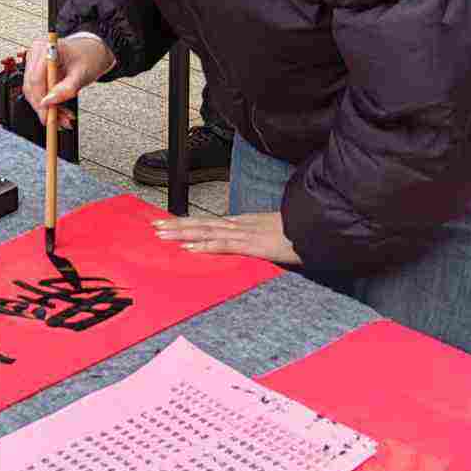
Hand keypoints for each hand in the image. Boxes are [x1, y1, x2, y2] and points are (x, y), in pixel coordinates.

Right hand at [22, 33, 113, 116]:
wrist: (93, 52)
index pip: (36, 79)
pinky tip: (58, 110)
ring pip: (33, 91)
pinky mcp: (36, 70)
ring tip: (62, 118)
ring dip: (46, 108)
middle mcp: (37, 53)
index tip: (47, 116)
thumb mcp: (81, 74)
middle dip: (44, 107)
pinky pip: (37, 90)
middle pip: (31, 86)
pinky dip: (48, 103)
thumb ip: (66, 89)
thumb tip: (48, 102)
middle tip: (57, 121)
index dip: (40, 100)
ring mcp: (34, 61)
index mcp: (46, 48)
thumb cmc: (90, 57)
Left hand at [152, 210, 300, 265]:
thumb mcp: (272, 238)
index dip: (187, 222)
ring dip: (183, 232)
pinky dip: (206, 245)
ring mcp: (244, 233)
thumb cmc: (298, 234)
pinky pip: (225, 244)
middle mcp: (239, 225)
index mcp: (242, 224)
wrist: (317, 228)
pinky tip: (190, 247)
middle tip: (153, 226)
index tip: (166, 223)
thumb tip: (244, 248)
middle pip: (202, 224)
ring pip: (207, 231)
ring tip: (161, 234)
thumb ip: (255, 242)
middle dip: (176, 225)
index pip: (208, 223)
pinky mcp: (253, 244)